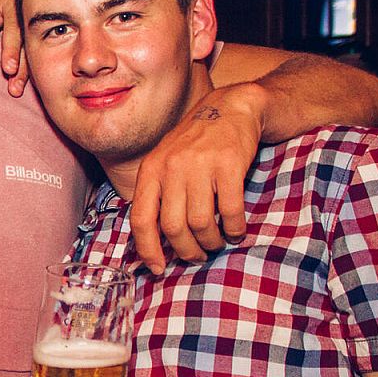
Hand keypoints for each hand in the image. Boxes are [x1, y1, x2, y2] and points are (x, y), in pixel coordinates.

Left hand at [0, 0, 27, 96]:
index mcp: (15, 4)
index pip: (14, 29)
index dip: (11, 50)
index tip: (8, 68)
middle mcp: (29, 16)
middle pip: (27, 44)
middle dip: (22, 68)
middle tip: (14, 87)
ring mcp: (36, 26)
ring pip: (33, 51)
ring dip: (26, 73)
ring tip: (16, 90)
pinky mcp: (38, 35)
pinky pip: (35, 53)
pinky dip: (30, 70)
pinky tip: (25, 84)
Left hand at [129, 84, 264, 273]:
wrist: (231, 108)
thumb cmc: (196, 144)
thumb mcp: (166, 163)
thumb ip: (158, 195)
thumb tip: (153, 241)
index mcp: (151, 170)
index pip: (141, 219)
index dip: (148, 249)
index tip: (158, 268)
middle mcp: (171, 168)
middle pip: (172, 227)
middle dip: (186, 250)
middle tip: (197, 256)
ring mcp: (199, 165)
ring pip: (200, 222)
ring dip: (211, 242)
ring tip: (217, 243)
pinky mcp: (229, 164)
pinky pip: (230, 210)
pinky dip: (234, 228)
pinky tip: (236, 231)